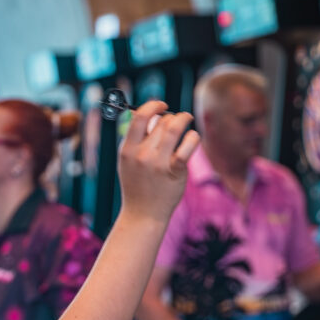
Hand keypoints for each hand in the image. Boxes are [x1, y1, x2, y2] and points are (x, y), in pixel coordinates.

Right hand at [117, 101, 199, 222]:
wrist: (143, 214)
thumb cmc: (137, 185)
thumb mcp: (127, 162)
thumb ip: (136, 140)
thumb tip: (151, 115)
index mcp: (126, 149)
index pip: (140, 117)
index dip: (153, 105)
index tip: (161, 105)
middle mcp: (141, 154)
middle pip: (161, 121)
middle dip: (172, 116)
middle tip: (176, 122)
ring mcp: (158, 162)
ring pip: (175, 127)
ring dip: (184, 119)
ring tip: (187, 120)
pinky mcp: (174, 170)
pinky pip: (188, 143)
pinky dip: (193, 136)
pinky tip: (191, 139)